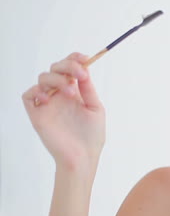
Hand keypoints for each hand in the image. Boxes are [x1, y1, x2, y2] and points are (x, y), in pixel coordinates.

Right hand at [22, 52, 105, 172]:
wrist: (82, 157)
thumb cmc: (91, 136)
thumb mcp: (95, 108)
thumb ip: (88, 90)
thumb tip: (85, 71)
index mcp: (75, 92)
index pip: (71, 69)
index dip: (75, 59)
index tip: (84, 58)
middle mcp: (60, 95)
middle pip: (56, 68)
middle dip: (67, 66)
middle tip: (79, 74)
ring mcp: (48, 104)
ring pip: (43, 78)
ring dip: (57, 79)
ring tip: (71, 93)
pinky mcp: (37, 114)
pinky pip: (29, 95)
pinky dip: (37, 91)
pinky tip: (49, 98)